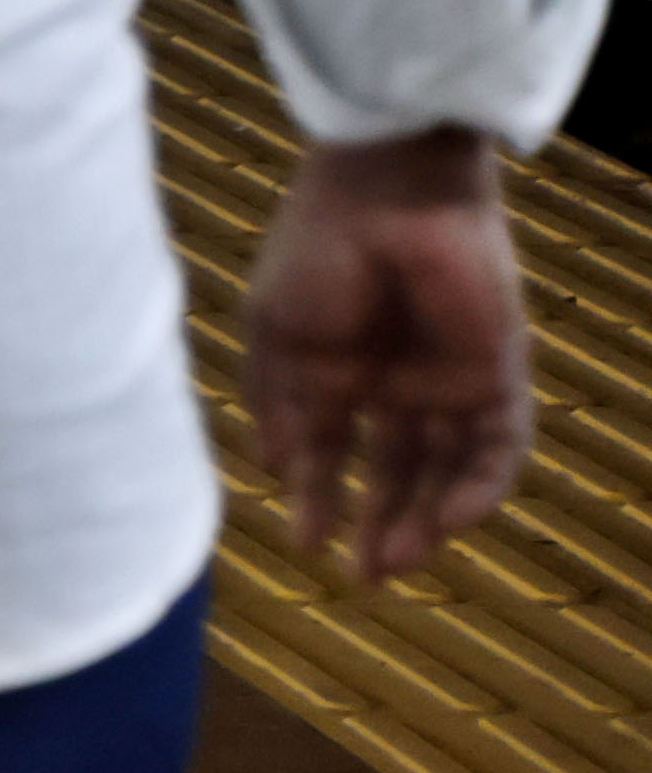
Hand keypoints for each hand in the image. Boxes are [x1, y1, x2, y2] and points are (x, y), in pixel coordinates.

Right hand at [243, 126, 533, 583]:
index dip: (321, 498)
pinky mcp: (495, 375)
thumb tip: (278, 471)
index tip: (305, 544)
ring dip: (424, 519)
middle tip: (366, 577)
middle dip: (381, 524)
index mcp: (338, 371)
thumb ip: (281, 404)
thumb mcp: (276, 334)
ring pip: (446, 469)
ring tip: (394, 561)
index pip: (336, 451)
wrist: (382, 195)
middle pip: (397, 470)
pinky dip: (477, 488)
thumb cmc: (315, 251)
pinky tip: (446, 521)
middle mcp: (396, 383)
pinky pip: (496, 445)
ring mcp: (448, 381)